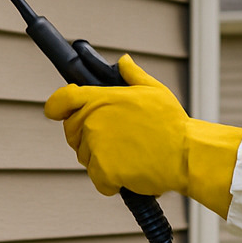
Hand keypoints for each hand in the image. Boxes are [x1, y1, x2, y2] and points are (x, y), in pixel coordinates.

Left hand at [43, 55, 241, 216]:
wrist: (185, 154)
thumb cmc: (172, 123)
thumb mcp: (154, 90)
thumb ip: (132, 75)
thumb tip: (123, 61)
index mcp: (101, 98)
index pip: (61, 99)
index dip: (56, 106)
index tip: (57, 111)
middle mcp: (93, 121)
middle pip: (71, 131)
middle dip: (86, 135)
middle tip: (114, 138)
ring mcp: (96, 146)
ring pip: (85, 156)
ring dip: (100, 159)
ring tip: (128, 153)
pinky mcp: (103, 171)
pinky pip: (98, 179)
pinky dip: (111, 181)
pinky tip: (129, 173)